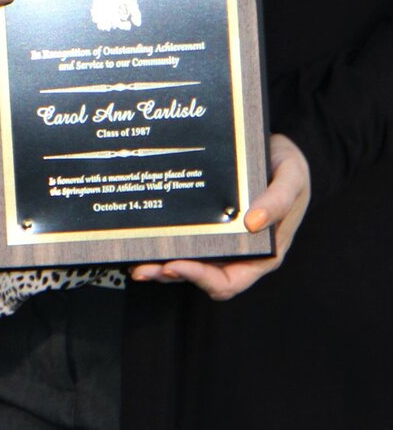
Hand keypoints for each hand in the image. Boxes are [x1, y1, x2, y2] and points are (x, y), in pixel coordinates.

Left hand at [130, 134, 310, 299]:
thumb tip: (253, 223)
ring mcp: (223, 239)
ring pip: (190, 261)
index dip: (201, 278)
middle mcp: (240, 251)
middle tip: (143, 268)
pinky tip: (145, 236)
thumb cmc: (289, 167)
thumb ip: (278, 200)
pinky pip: (186, 239)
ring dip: (162, 265)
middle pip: (203, 276)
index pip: (229, 281)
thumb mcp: (292, 179)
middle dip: (172, 274)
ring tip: (137, 262)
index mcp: (263, 253)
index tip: (176, 264)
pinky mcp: (209, 223)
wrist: (278, 148)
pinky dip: (165, 243)